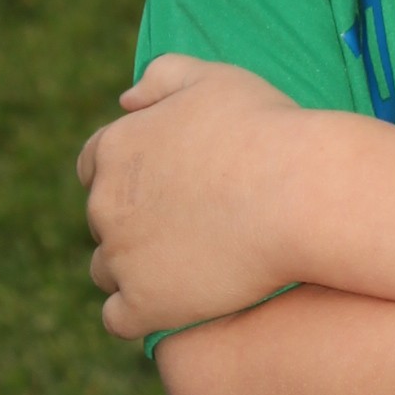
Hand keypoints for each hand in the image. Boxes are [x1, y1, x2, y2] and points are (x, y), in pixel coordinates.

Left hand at [77, 55, 303, 339]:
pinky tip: (175, 307)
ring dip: (134, 270)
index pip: (94, 165)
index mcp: (115, 147)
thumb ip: (163, 76)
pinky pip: (119, 318)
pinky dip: (140, 314)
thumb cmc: (266, 130)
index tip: (166, 186)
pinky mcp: (145, 304)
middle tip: (188, 226)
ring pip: (106, 270)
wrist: (301, 195)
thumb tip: (125, 100)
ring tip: (185, 269)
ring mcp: (122, 257)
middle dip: (134, 222)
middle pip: (103, 219)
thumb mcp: (213, 78)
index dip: (128, 175)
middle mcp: (105, 203)